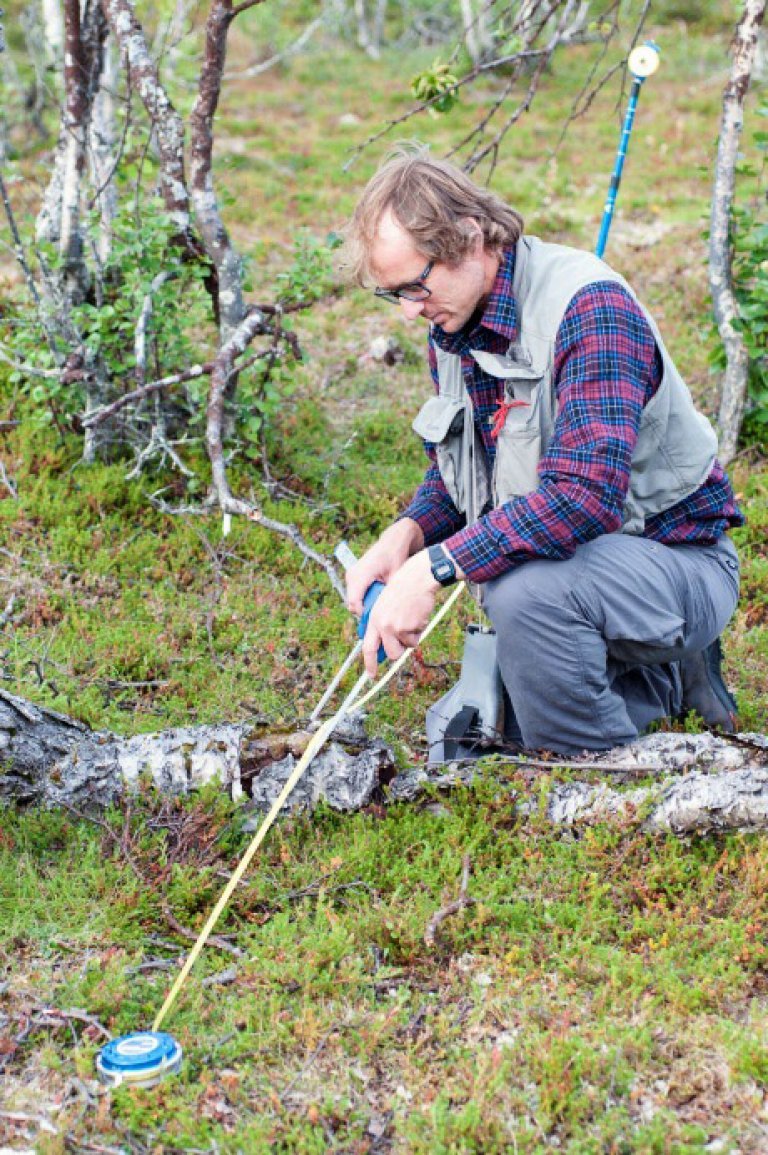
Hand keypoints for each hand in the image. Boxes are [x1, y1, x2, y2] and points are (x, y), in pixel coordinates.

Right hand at [345, 518, 423, 615]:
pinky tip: (378, 596)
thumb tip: (387, 613)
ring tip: (381, 603)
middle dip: (365, 611)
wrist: (393, 540)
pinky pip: (355, 593)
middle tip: (382, 613)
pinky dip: (364, 598)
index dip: (365, 615)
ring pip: (353, 599)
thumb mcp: (395, 576)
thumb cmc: (396, 556)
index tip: (379, 619)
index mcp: (360, 575)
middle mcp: (352, 575)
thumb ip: (388, 595)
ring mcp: (351, 575)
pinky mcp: (353, 576)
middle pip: (352, 604)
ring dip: (365, 605)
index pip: (354, 603)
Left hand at [362, 550, 438, 675]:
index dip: (369, 664)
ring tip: (412, 618)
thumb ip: (382, 623)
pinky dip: (420, 629)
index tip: (371, 675)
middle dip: (400, 651)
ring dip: (412, 637)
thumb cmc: (403, 589)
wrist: (417, 578)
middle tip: (406, 640)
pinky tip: (418, 614)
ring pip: (407, 646)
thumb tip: (385, 646)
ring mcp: (396, 626)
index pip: (368, 647)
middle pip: (392, 653)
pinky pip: (417, 637)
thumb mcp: (385, 604)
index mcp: (374, 619)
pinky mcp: (409, 626)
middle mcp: (382, 625)